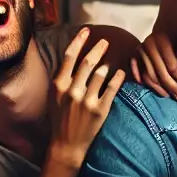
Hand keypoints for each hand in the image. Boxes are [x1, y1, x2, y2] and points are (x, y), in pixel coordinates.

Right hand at [49, 29, 127, 165]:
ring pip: (100, 74)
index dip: (79, 41)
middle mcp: (72, 91)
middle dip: (98, 48)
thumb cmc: (60, 119)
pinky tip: (121, 71)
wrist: (66, 145)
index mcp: (59, 85)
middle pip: (88, 62)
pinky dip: (118, 77)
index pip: (70, 57)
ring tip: (111, 59)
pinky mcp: (100, 110)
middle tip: (105, 41)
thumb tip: (74, 58)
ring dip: (107, 63)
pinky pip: (112, 88)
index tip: (87, 31)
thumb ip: (63, 79)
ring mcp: (87, 100)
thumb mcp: (55, 97)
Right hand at [130, 24, 176, 101]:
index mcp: (162, 41)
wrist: (164, 25)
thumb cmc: (176, 34)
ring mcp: (140, 52)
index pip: (172, 66)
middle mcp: (148, 46)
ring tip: (169, 97)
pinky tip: (153, 91)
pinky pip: (137, 73)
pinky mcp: (134, 56)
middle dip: (172, 88)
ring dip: (160, 89)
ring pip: (149, 76)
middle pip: (161, 73)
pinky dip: (143, 83)